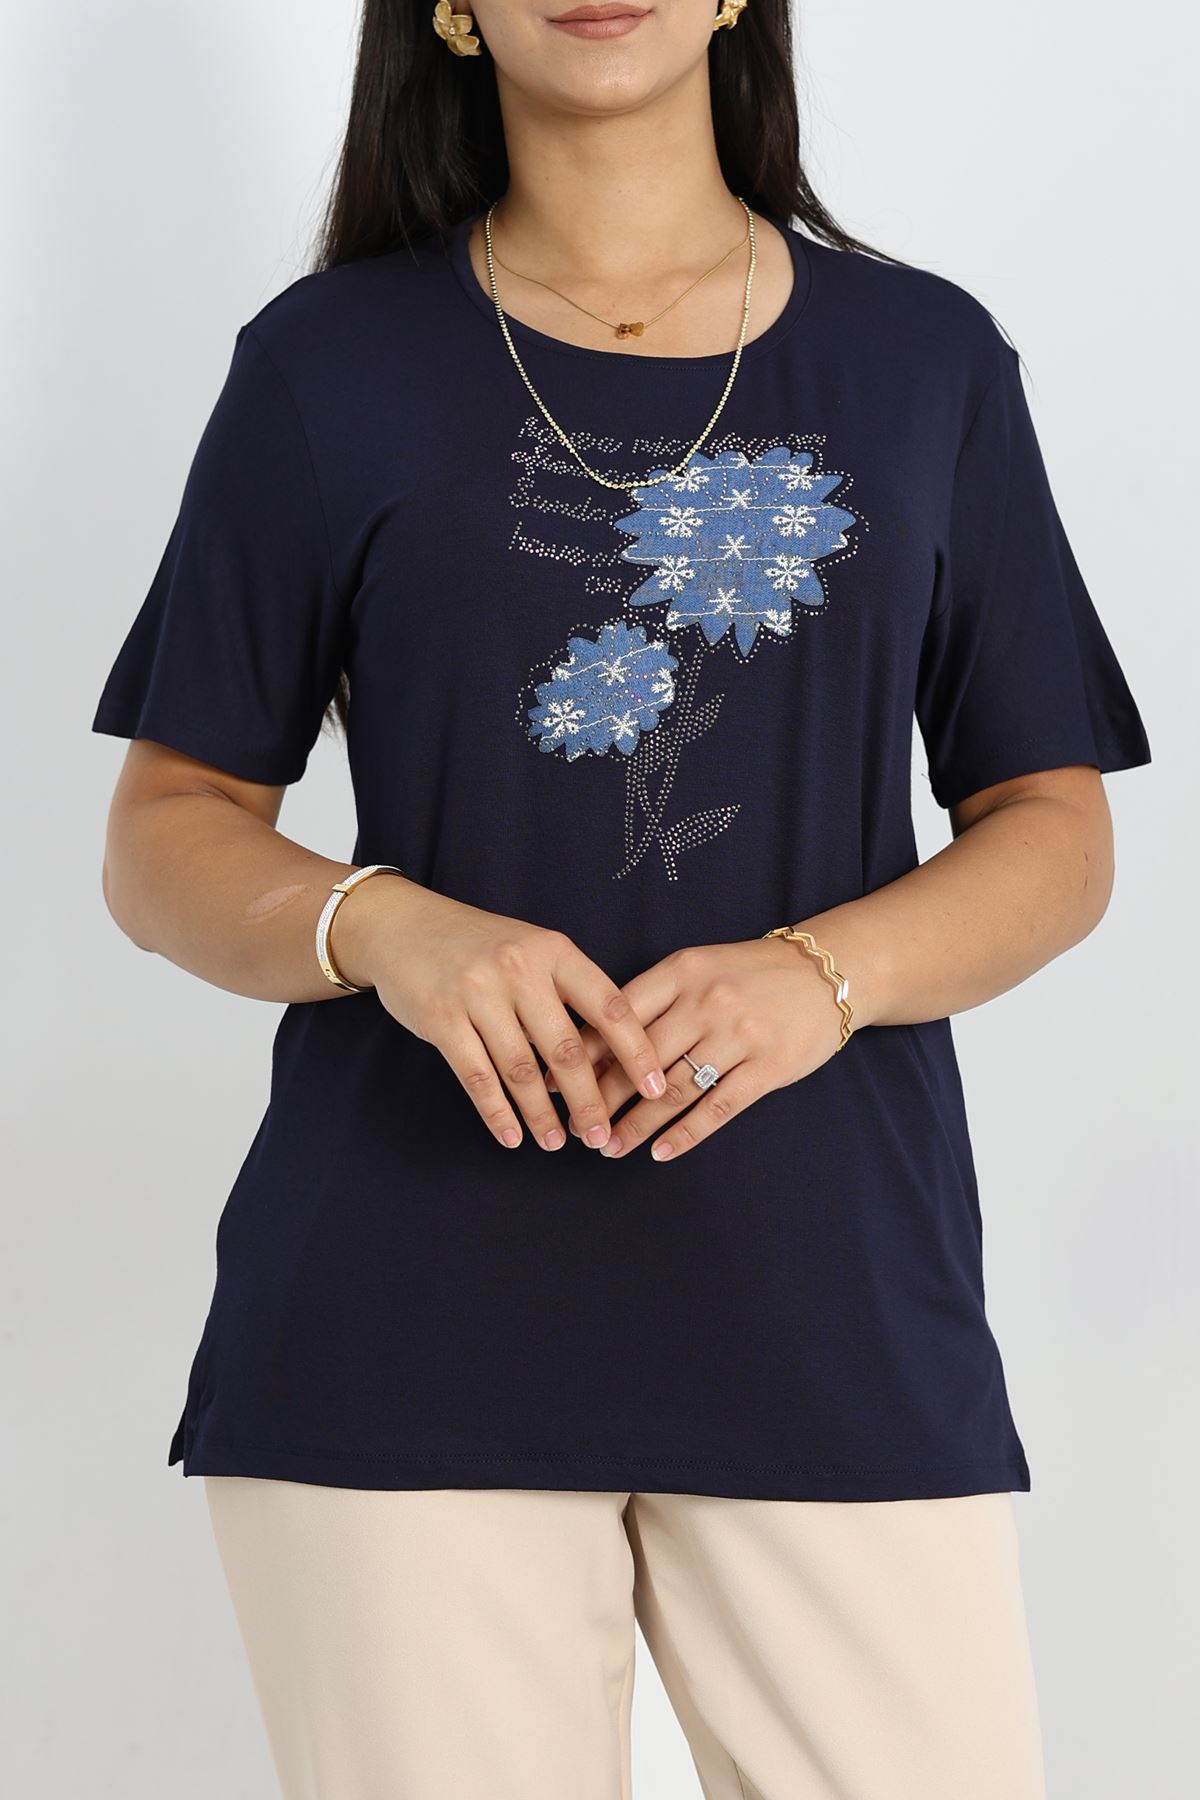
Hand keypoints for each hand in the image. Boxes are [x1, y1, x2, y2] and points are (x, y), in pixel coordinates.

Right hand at [331, 875, 666, 1151]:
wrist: (404, 925)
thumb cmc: (482, 946)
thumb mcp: (533, 950)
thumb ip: (569, 993)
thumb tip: (611, 1060)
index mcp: (554, 951)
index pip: (609, 1006)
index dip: (636, 1052)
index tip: (656, 1089)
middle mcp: (520, 969)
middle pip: (566, 1048)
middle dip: (588, 1100)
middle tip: (602, 1137)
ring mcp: (478, 993)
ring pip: (521, 1069)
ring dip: (542, 1115)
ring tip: (556, 1144)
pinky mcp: (442, 1018)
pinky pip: (476, 1076)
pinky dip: (497, 1113)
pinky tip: (512, 1137)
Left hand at [551, 936, 849, 1160]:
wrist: (826, 973)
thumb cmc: (750, 973)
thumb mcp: (699, 967)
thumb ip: (655, 999)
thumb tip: (594, 1041)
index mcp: (682, 971)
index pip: (620, 1015)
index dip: (583, 1052)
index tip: (554, 1081)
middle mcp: (707, 1001)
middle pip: (640, 1058)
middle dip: (601, 1097)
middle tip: (574, 1126)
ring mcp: (739, 1035)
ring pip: (674, 1089)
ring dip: (636, 1124)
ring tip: (609, 1146)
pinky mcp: (768, 1067)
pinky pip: (718, 1106)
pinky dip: (685, 1134)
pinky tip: (660, 1152)